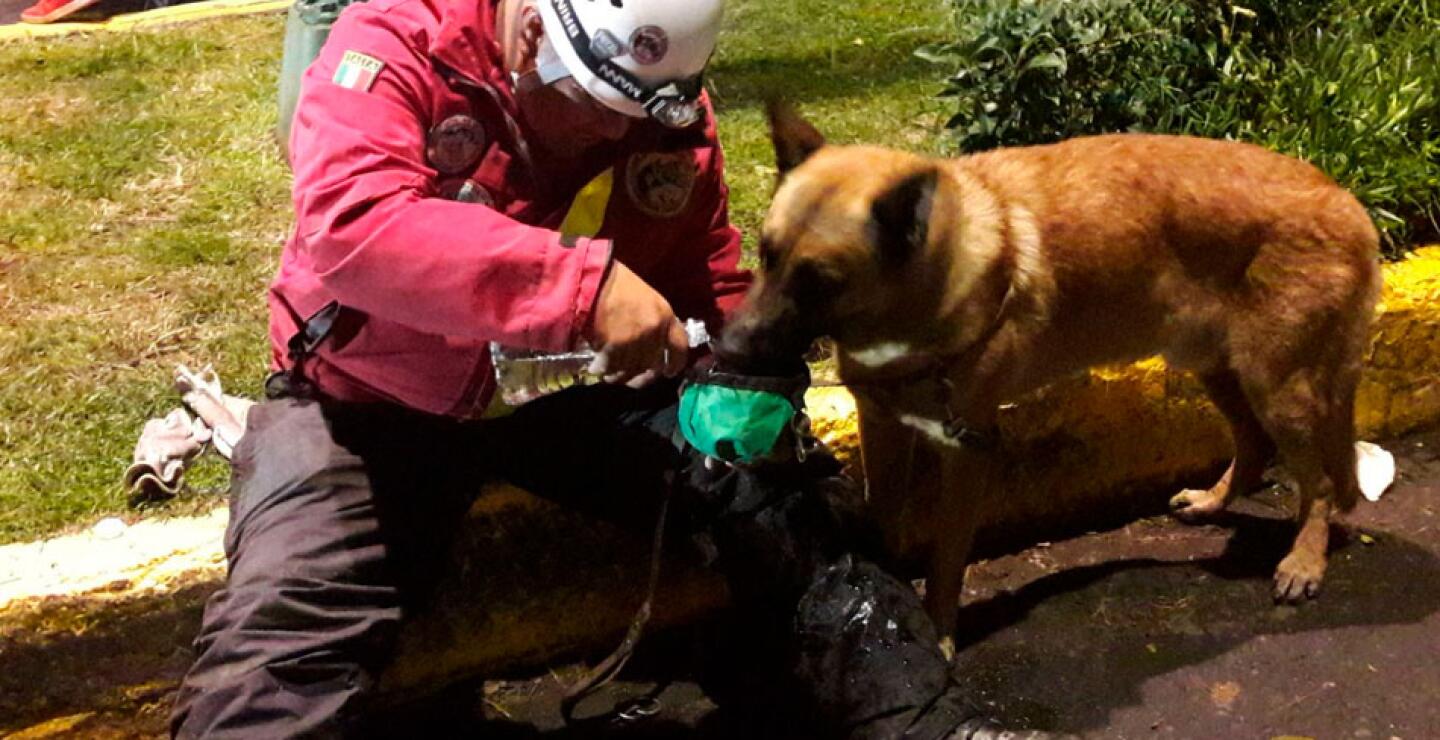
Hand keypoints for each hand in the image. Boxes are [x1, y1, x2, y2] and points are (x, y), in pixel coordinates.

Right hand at [586, 261, 687, 386]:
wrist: (592, 280)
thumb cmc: (616, 283)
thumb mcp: (646, 298)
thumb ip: (653, 321)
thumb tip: (651, 343)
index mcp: (666, 316)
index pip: (680, 347)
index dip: (675, 363)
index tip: (668, 372)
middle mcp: (654, 332)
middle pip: (652, 364)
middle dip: (642, 374)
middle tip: (631, 378)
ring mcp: (635, 342)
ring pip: (631, 370)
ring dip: (620, 374)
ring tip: (610, 374)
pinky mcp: (614, 349)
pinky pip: (611, 368)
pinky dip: (604, 370)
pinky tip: (597, 367)